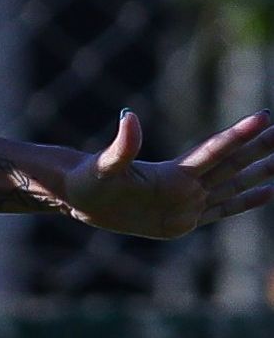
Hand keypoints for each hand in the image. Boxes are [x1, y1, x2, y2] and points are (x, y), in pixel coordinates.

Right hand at [49, 109, 273, 237]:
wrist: (82, 206)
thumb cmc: (89, 182)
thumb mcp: (101, 164)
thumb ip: (121, 144)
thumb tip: (128, 116)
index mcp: (171, 180)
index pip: (214, 152)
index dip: (240, 133)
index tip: (265, 116)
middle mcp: (187, 197)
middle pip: (232, 167)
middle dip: (261, 148)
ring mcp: (190, 212)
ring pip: (234, 187)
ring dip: (262, 173)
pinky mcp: (187, 222)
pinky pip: (225, 209)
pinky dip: (247, 200)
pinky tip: (268, 190)